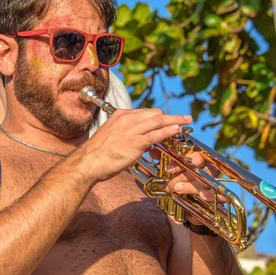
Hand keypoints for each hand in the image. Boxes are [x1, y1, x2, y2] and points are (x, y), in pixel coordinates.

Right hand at [78, 108, 192, 182]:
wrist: (88, 162)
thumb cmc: (97, 153)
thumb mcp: (111, 136)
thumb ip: (125, 134)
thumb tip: (138, 140)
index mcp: (121, 115)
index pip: (144, 112)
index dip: (157, 116)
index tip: (166, 120)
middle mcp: (127, 119)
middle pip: (154, 113)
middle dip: (170, 116)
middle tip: (183, 118)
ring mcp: (132, 130)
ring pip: (158, 121)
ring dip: (175, 120)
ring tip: (187, 121)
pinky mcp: (135, 142)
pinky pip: (156, 134)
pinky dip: (168, 130)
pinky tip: (177, 129)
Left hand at [153, 149, 223, 225]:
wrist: (190, 207)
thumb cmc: (181, 183)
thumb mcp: (172, 172)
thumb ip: (164, 160)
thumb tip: (153, 151)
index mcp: (199, 160)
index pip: (194, 155)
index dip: (181, 161)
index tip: (168, 169)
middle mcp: (208, 169)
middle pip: (200, 167)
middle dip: (184, 175)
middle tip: (170, 184)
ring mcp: (214, 182)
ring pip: (206, 180)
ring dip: (191, 186)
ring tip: (177, 190)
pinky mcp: (218, 196)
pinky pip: (218, 194)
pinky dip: (209, 195)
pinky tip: (201, 196)